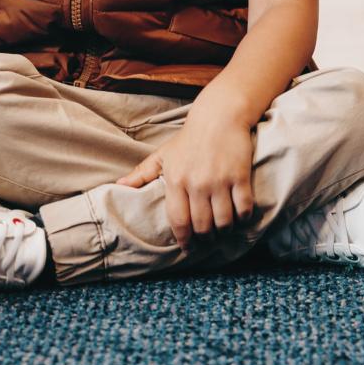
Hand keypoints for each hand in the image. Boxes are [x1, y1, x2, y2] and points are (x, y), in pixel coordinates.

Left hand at [115, 100, 255, 247]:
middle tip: (208, 241)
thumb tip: (119, 186)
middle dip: (205, 239)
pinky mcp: (239, 176)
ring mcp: (219, 181)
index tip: (188, 249)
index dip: (184, 240)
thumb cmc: (189, 137)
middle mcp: (196, 183)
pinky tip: (240, 218)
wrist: (219, 115)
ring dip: (224, 231)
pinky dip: (243, 218)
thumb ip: (142, 173)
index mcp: (175, 180)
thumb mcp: (163, 154)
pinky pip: (243, 208)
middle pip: (202, 226)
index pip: (178, 221)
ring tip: (224, 231)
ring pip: (224, 221)